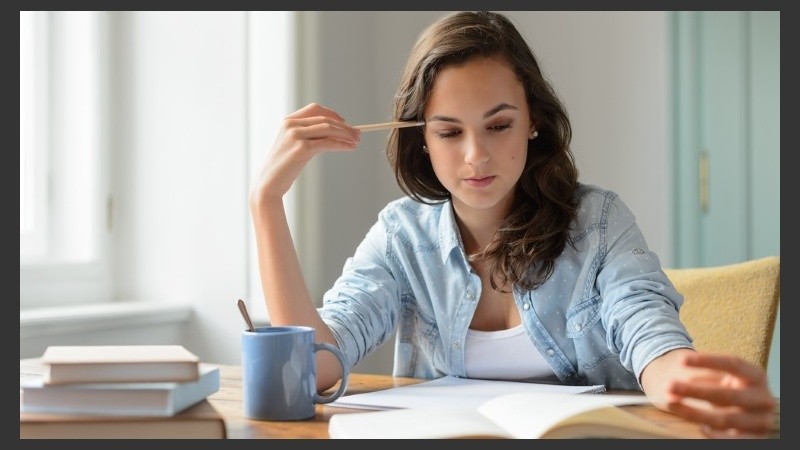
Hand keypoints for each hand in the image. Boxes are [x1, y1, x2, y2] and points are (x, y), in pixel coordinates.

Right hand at [250, 103, 360, 204]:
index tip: (344, 121)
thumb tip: (332, 134)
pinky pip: (328, 143)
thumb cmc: (282, 167)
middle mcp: (291, 125)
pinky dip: (342, 144)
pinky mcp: (302, 149)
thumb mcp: (292, 146)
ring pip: (329, 129)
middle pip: (325, 119)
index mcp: (288, 121)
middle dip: (344, 126)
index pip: (315, 109)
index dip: (332, 114)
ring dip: (346, 134)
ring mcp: (296, 136)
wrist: (268, 184)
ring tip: (356, 141)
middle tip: (357, 133)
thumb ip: (307, 136)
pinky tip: (350, 148)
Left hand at [647, 350, 774, 437]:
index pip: (733, 364)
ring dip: (695, 413)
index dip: (708, 361)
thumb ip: (701, 380)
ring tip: (672, 404)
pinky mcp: (756, 438)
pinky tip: (701, 427)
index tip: (682, 360)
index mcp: (756, 376)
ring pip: (725, 419)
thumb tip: (672, 389)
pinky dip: (715, 435)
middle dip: (695, 391)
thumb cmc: (725, 389)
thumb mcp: (718, 379)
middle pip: (727, 394)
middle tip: (668, 385)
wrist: (744, 411)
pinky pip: (733, 440)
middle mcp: (762, 398)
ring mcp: (760, 420)